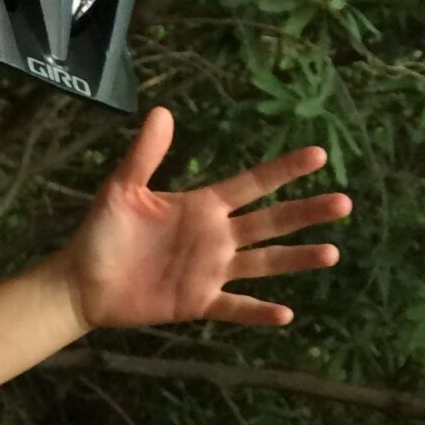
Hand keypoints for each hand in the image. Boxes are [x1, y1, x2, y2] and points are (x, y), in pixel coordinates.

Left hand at [56, 107, 350, 332]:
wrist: (81, 281)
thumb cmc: (101, 232)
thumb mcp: (121, 189)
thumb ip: (145, 155)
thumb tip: (161, 111)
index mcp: (202, 206)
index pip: (252, 184)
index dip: (284, 170)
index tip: (318, 155)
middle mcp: (215, 237)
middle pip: (270, 221)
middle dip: (306, 212)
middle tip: (343, 203)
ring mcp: (210, 270)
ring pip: (263, 263)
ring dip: (296, 259)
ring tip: (331, 253)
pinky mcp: (198, 302)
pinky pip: (234, 306)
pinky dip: (257, 311)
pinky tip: (286, 313)